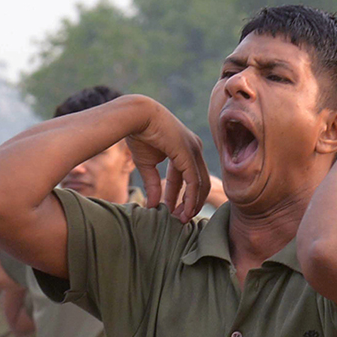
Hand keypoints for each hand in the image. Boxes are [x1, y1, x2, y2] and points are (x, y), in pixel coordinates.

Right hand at [126, 101, 210, 221]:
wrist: (136, 116)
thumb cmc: (139, 135)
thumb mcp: (147, 164)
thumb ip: (153, 184)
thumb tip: (153, 205)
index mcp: (186, 149)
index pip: (190, 178)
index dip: (183, 197)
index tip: (175, 211)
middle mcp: (194, 149)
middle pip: (200, 183)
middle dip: (190, 203)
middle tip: (180, 219)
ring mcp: (194, 150)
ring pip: (200, 184)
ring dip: (191, 204)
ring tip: (181, 219)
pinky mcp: (189, 154)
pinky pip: (194, 181)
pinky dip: (190, 198)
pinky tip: (184, 210)